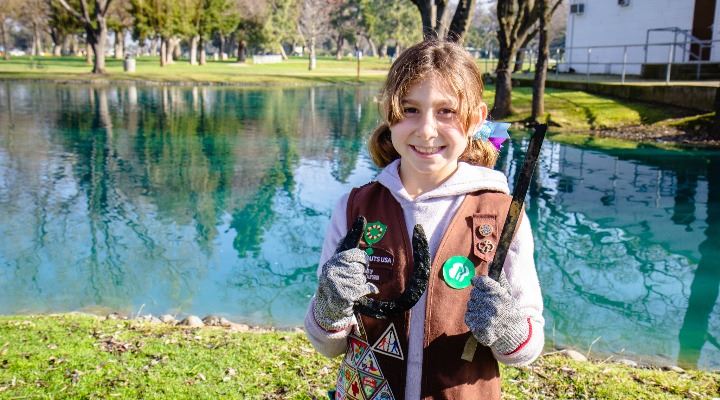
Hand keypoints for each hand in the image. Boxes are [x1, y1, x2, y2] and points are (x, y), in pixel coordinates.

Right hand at [313, 216, 378, 330]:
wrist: (328, 309)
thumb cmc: (337, 282)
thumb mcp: (339, 262)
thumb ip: (348, 245)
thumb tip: (361, 220)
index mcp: (334, 260)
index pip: (356, 254)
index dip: (362, 259)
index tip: (363, 262)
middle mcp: (333, 269)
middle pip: (361, 267)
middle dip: (361, 274)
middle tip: (352, 281)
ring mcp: (337, 282)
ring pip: (362, 278)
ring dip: (361, 284)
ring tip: (351, 289)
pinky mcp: (344, 295)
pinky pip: (364, 288)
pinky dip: (368, 291)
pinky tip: (361, 294)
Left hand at [464, 274, 529, 354]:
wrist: (512, 333)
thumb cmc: (508, 309)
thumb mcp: (507, 293)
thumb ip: (498, 278)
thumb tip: (491, 260)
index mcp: (499, 295)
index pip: (481, 281)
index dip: (478, 282)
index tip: (478, 284)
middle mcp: (493, 305)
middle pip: (474, 293)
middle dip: (478, 297)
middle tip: (487, 303)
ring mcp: (486, 318)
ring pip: (470, 305)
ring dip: (475, 307)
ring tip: (486, 312)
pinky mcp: (479, 328)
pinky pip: (468, 316)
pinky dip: (473, 318)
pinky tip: (482, 320)